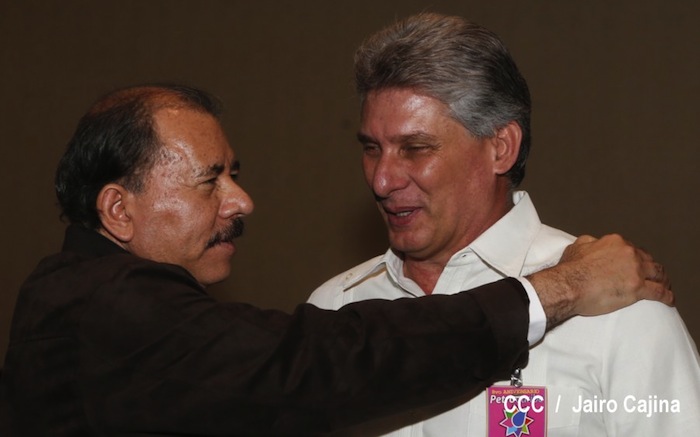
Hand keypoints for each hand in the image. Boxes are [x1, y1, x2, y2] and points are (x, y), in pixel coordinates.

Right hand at [527, 234, 672, 328]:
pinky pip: (659, 291)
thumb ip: (589, 242)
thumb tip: (593, 242)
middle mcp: (629, 253)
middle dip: (652, 268)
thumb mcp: (577, 247)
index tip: (636, 265)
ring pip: (658, 273)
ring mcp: (635, 270)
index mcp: (615, 242)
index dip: (636, 258)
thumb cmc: (570, 269)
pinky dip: (667, 295)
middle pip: (648, 260)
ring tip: (665, 286)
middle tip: (654, 276)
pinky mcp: (638, 288)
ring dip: (663, 280)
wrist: (569, 285)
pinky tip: (669, 299)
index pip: (632, 249)